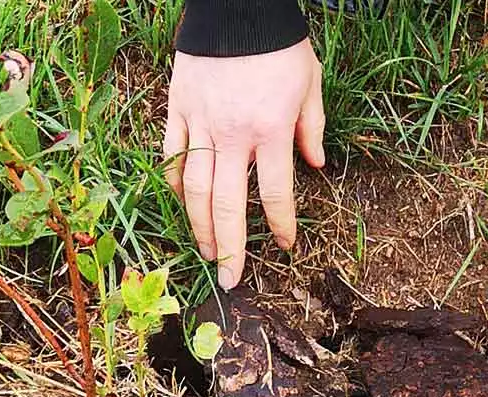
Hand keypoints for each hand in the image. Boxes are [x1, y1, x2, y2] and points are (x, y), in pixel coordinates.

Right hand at [163, 39, 325, 288]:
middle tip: (231, 279)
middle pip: (228, 205)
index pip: (275, 193)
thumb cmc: (278, 42)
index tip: (286, 245)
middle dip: (230, 247)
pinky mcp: (177, 110)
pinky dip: (176, 183)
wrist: (236, 5)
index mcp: (270, 130)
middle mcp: (232, 135)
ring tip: (206, 252)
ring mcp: (199, 124)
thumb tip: (315, 166)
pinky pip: (172, 156)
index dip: (281, 225)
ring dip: (200, 226)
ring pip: (195, 189)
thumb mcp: (309, 81)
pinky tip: (184, 203)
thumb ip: (311, 127)